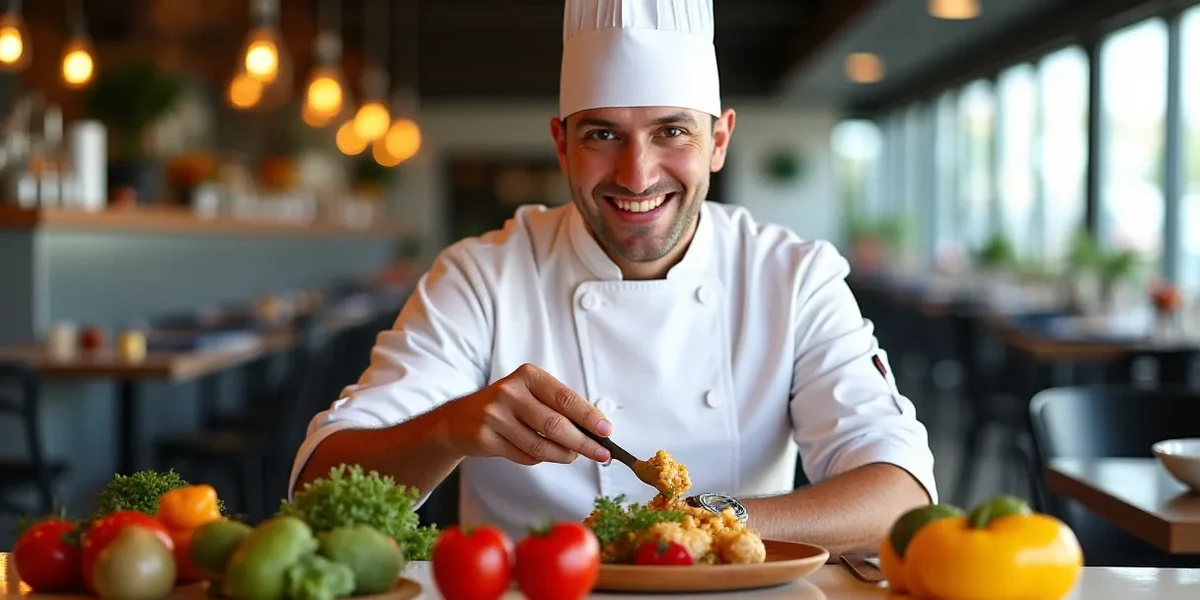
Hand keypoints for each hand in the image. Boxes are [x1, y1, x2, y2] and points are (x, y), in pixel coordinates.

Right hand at [439, 363, 613, 465]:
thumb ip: (559, 408)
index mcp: (528, 376)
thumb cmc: (507, 407)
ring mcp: (495, 415)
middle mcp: (510, 391)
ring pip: (540, 445)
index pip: (565, 398)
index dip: (588, 416)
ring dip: (563, 455)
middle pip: (555, 424)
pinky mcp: (485, 437)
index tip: (607, 431)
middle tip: (601, 454)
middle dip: (583, 442)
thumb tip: (596, 430)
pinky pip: (524, 456)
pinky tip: (542, 454)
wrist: (459, 420)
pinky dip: (539, 459)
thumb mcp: (531, 395)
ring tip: (573, 456)